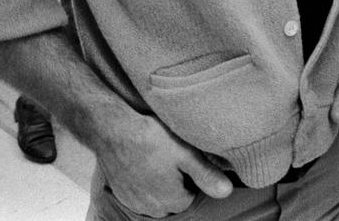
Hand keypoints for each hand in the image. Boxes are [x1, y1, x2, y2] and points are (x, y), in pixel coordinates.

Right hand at [96, 111, 232, 217]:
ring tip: (159, 158)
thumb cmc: (150, 138)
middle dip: (178, 182)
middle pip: (175, 199)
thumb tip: (227, 191)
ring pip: (158, 197)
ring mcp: (134, 203)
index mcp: (172, 202)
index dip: (194, 176)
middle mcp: (152, 209)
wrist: (112, 129)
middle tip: (174, 156)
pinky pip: (141, 194)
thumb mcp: (185, 153)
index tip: (188, 158)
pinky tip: (145, 162)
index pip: (193, 196)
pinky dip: (145, 182)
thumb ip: (207, 174)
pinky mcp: (121, 194)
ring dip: (161, 183)